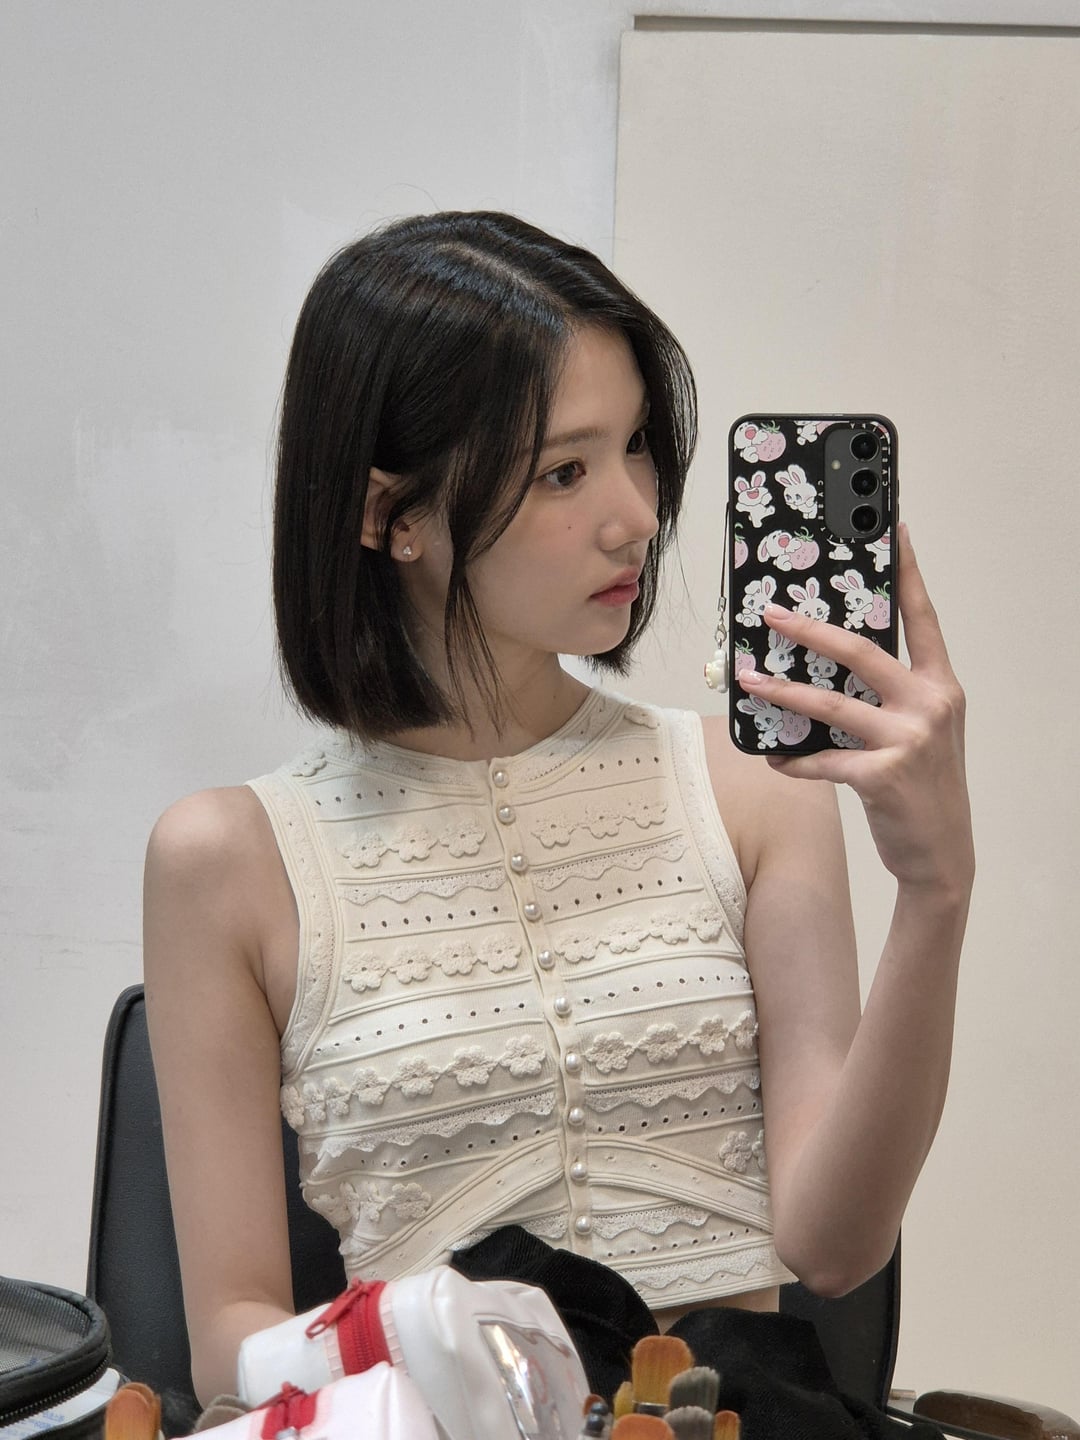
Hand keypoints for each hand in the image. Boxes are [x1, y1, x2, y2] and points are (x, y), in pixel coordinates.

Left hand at [736, 524, 972, 893]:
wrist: (942, 852)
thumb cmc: (922, 785)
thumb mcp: (920, 731)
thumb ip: (888, 696)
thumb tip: (825, 666)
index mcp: (940, 686)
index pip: (922, 618)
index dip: (907, 573)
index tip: (894, 530)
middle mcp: (930, 705)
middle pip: (861, 651)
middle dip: (809, 628)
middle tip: (771, 613)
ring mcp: (909, 740)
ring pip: (831, 704)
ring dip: (783, 692)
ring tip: (749, 681)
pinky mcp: (884, 776)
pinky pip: (823, 761)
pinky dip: (793, 762)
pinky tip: (775, 760)